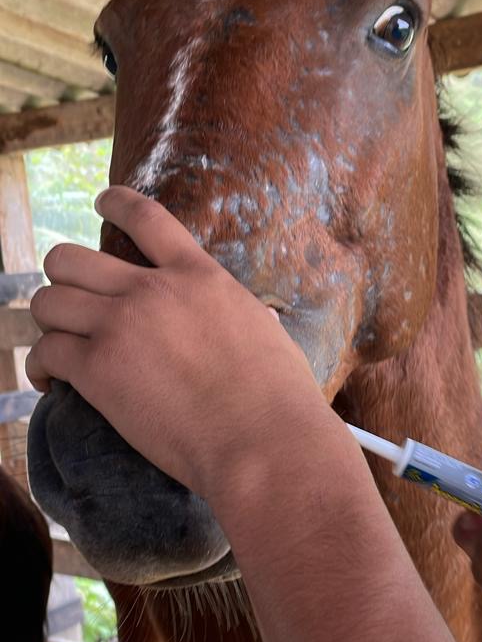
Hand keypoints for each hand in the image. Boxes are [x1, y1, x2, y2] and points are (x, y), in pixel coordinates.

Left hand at [27, 187, 329, 502]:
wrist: (260, 439)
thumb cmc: (279, 398)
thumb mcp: (269, 334)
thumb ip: (249, 317)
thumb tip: (264, 319)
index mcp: (199, 276)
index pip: (146, 217)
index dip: (116, 202)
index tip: (102, 202)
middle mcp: (152, 291)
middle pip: (71, 259)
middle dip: (62, 280)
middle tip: (73, 305)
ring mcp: (120, 327)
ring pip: (47, 302)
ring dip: (49, 325)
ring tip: (59, 348)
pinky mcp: (98, 370)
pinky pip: (45, 353)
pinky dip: (42, 369)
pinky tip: (52, 383)